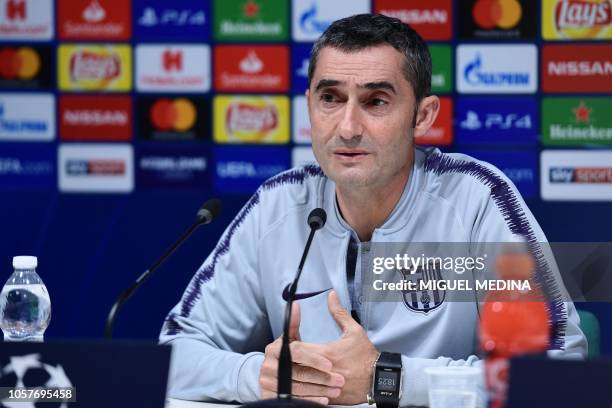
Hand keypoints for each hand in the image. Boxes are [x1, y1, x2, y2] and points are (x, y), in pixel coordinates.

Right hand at [259, 302, 345, 404]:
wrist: (275, 380)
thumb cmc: (292, 356)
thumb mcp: (297, 337)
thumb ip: (297, 322)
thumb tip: (306, 301)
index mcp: (274, 348)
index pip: (296, 351)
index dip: (313, 358)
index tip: (330, 364)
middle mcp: (268, 365)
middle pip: (298, 373)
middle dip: (321, 378)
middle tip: (340, 380)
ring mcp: (268, 383)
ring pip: (298, 388)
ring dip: (319, 390)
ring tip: (336, 390)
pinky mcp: (271, 397)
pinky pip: (293, 400)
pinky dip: (310, 401)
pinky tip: (324, 400)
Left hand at [300, 290, 379, 404]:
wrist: (379, 379)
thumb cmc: (366, 356)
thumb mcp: (354, 331)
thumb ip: (339, 313)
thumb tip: (331, 296)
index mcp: (327, 353)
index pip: (298, 349)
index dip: (290, 346)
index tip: (290, 343)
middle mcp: (324, 371)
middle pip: (295, 366)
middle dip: (289, 362)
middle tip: (286, 359)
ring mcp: (326, 386)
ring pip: (300, 384)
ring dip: (294, 378)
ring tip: (290, 373)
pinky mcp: (330, 399)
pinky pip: (310, 396)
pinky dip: (305, 392)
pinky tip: (302, 387)